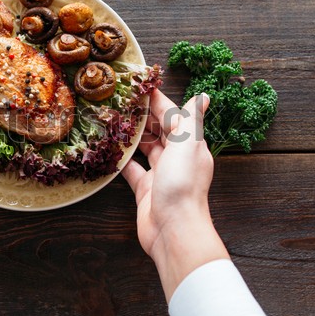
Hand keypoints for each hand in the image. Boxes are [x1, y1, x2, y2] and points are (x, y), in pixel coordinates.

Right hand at [122, 89, 228, 300]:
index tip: (140, 85)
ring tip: (113, 120)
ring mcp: (161, 175)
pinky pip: (133, 170)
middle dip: (142, 116)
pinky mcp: (146, 190)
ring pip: (145, 149)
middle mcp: (177, 158)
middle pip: (159, 131)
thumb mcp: (187, 146)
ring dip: (132, 136)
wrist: (173, 230)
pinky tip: (110, 150)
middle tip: (120, 101)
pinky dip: (123, 160)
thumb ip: (191, 121)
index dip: (158, 101)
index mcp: (190, 146)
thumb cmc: (182, 186)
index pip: (173, 117)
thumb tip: (204, 96)